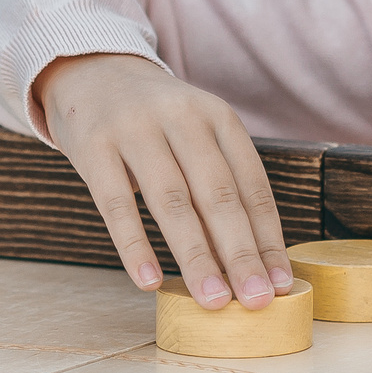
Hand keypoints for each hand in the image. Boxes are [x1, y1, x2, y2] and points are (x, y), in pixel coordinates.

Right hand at [34, 53, 294, 310]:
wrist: (90, 71)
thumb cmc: (155, 121)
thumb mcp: (196, 133)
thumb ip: (220, 182)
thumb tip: (252, 262)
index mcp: (218, 117)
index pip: (251, 185)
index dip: (268, 238)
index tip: (281, 283)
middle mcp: (182, 117)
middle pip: (218, 195)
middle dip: (241, 253)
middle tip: (256, 301)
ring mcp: (135, 129)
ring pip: (173, 201)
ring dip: (196, 257)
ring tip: (213, 300)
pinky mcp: (94, 146)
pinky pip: (116, 204)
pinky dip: (135, 246)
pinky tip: (149, 282)